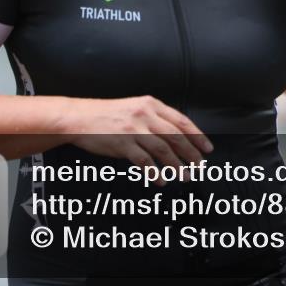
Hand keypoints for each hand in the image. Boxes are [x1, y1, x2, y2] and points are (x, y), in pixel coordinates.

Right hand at [60, 95, 211, 184]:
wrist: (78, 118)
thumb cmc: (107, 115)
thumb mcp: (135, 108)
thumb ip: (154, 118)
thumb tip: (177, 136)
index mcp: (151, 104)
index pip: (181, 121)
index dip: (197, 136)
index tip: (207, 148)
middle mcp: (145, 115)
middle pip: (176, 136)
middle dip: (191, 153)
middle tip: (199, 166)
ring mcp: (133, 129)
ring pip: (163, 150)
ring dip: (176, 165)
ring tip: (184, 176)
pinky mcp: (122, 144)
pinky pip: (144, 161)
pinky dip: (154, 173)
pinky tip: (160, 180)